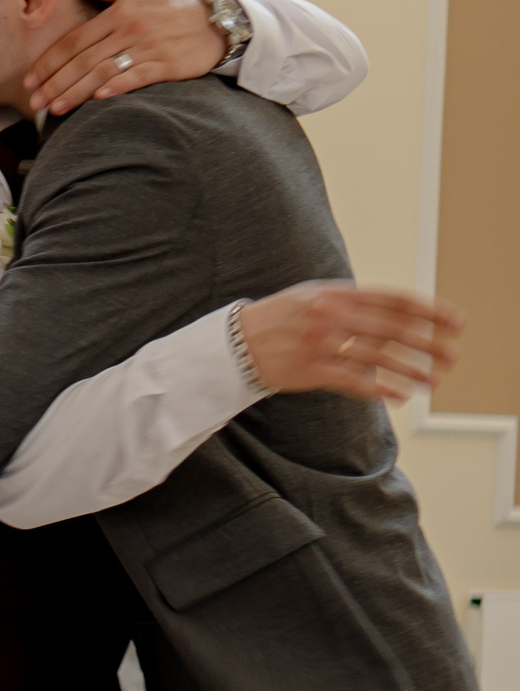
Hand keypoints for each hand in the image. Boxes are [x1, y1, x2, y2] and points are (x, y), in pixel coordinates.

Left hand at [26, 0, 231, 114]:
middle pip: (84, 59)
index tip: (29, 79)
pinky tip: (97, 99)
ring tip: (55, 108)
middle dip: (55, 82)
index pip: (74, 39)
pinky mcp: (167, 65)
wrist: (215, 24)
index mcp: (117, 14)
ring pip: (104, 71)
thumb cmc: (169, 8)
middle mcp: (129, 30)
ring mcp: (148, 49)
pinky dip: (117, 87)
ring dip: (77, 91)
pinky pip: (137, 78)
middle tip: (34, 102)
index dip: (49, 60)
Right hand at [236, 282, 461, 403]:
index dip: (429, 310)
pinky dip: (378, 390)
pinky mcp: (310, 370)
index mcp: (336, 294)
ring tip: (433, 383)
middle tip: (454, 355)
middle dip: (428, 344)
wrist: (235, 341)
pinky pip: (352, 381)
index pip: (393, 300)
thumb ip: (352, 302)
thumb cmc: (281, 318)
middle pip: (392, 329)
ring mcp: (320, 343)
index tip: (456, 322)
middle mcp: (330, 316)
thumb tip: (396, 312)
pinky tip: (398, 396)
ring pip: (377, 358)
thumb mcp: (314, 297)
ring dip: (410, 372)